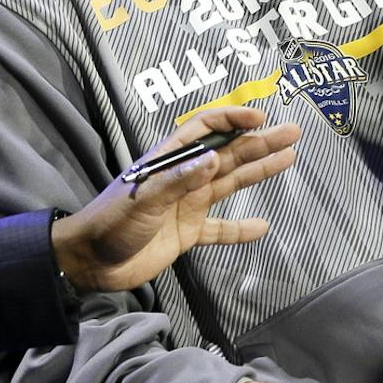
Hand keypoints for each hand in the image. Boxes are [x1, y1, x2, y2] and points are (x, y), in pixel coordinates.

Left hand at [54, 107, 300, 293]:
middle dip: (259, 142)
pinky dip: (240, 229)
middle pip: (227, 154)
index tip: (260, 119)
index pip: (204, 130)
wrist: (90, 262)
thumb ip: (178, 181)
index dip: (231, 121)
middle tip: (292, 133)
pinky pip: (220, 229)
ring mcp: (186, 205)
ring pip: (229, 183)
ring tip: (288, 158)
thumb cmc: (110, 223)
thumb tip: (214, 159)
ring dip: (257, 171)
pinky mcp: (187, 233)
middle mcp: (182, 178)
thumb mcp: (143, 199)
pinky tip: (262, 227)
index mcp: (168, 161)